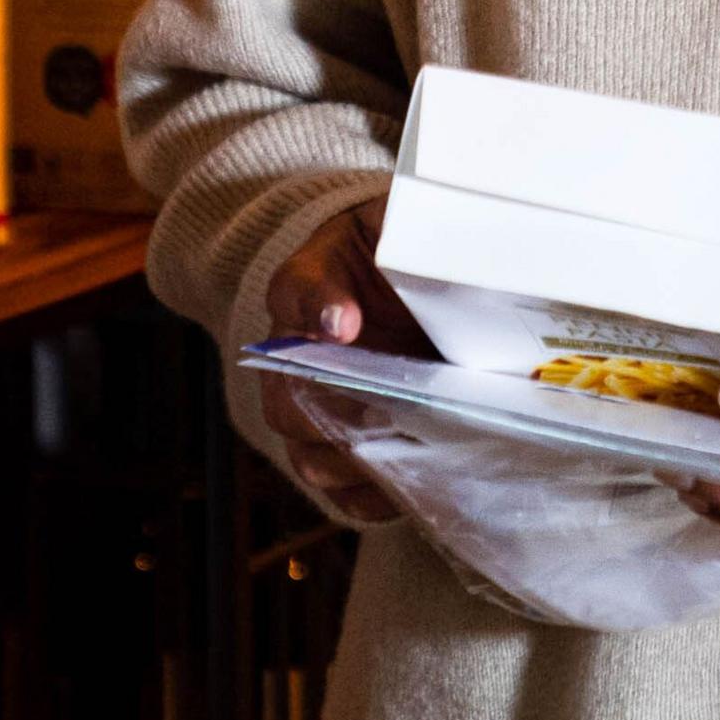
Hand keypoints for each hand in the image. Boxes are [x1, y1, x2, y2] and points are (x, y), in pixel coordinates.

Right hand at [259, 195, 425, 526]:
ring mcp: (319, 407)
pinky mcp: (347, 446)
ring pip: (310, 453)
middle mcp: (299, 355)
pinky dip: (372, 499)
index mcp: (308, 284)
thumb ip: (403, 223)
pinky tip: (411, 491)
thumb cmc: (393, 250)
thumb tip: (434, 232)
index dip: (316, 308)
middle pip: (285, 397)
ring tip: (406, 458)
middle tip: (382, 412)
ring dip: (354, 463)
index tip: (344, 323)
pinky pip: (343, 491)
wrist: (395, 286)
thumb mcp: (395, 221)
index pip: (295, 291)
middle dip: (331, 411)